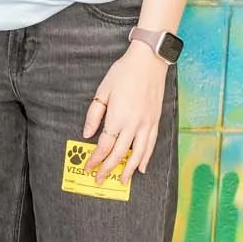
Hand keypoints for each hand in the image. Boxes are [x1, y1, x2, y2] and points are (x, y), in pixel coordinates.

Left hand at [83, 42, 168, 182]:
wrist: (149, 61)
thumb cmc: (124, 73)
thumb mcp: (103, 91)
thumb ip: (94, 114)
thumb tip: (87, 133)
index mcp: (118, 117)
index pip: (104, 145)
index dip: (96, 159)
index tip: (89, 167)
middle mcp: (133, 125)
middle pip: (119, 153)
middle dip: (108, 168)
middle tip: (100, 179)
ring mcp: (146, 124)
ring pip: (138, 154)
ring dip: (128, 169)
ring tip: (121, 180)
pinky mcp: (155, 121)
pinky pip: (151, 145)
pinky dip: (146, 158)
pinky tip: (142, 167)